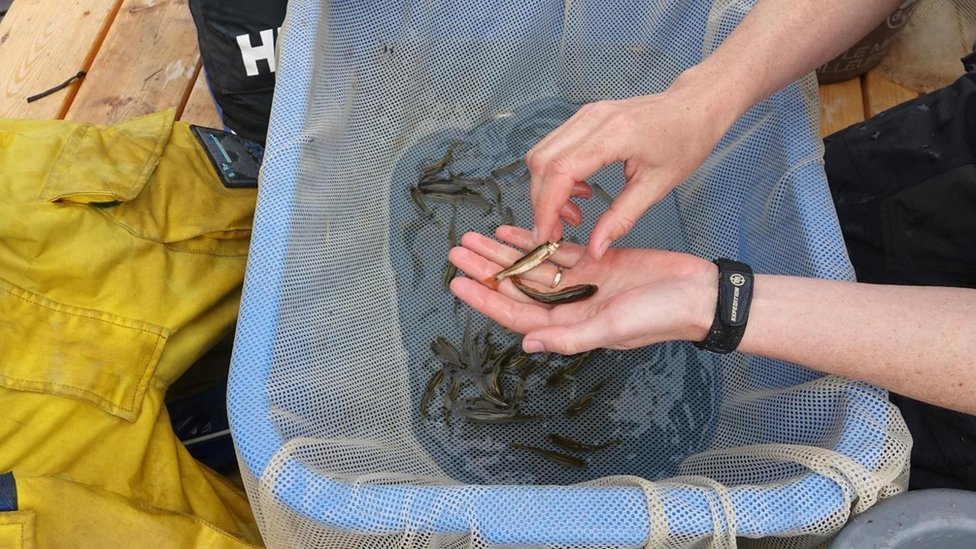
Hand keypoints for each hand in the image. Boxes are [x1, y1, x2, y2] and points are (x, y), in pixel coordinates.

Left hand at [448, 226, 717, 354]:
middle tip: (456, 252)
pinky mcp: (595, 264)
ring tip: (474, 238)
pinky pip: (556, 253)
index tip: (458, 283)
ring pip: (532, 267)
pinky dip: (533, 242)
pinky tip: (510, 231)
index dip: (486, 298)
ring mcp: (581, 284)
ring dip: (503, 253)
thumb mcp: (612, 328)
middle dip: (486, 270)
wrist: (697, 294)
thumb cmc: (660, 316)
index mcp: (570, 326)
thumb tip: (528, 344)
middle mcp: (570, 306)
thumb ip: (570, 337)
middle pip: (518, 287)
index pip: (516, 313)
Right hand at [526, 75, 735, 258]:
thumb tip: (595, 248)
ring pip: (542, 154)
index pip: (560, 171)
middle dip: (541, 202)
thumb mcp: (657, 187)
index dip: (546, 207)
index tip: (544, 235)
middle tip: (556, 232)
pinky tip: (579, 192)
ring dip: (546, 189)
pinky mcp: (584, 117)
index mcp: (614, 135)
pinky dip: (555, 175)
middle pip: (542, 162)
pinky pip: (554, 147)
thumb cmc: (685, 141)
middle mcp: (592, 119)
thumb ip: (621, 218)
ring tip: (573, 214)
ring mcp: (585, 114)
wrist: (695, 107)